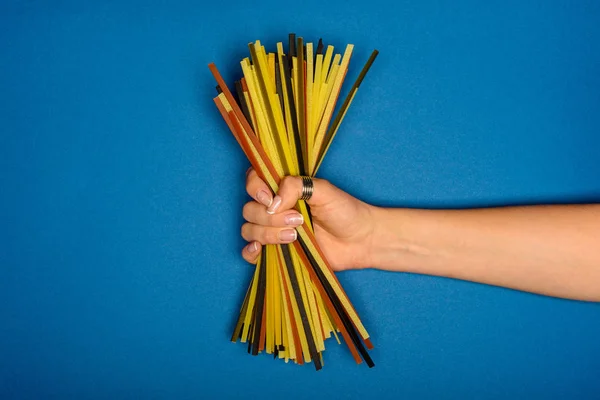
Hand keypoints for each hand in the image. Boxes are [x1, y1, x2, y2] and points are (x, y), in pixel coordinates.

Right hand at [240, 168, 376, 270]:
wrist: (360, 241)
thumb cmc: (345, 211)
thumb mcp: (324, 190)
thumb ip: (296, 187)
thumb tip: (272, 202)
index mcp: (284, 189)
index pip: (253, 181)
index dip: (255, 189)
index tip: (270, 198)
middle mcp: (275, 208)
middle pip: (249, 209)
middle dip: (270, 217)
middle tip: (298, 220)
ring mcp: (274, 230)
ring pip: (249, 229)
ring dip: (268, 233)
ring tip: (295, 236)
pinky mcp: (277, 251)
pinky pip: (250, 252)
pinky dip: (250, 251)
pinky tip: (260, 249)